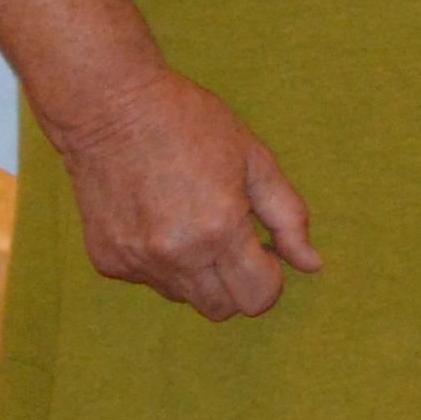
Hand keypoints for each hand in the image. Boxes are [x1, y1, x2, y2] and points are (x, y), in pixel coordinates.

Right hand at [42, 64, 318, 321]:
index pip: (257, 298)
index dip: (271, 279)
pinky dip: (165, 263)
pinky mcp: (108, 262)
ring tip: (195, 221)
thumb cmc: (191, 124)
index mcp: (219, 230)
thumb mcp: (255, 160)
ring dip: (201, 275)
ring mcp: (137, 263)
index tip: (265, 252)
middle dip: (238, 284)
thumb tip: (312, 264)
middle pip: (222, 309)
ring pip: (186, 298)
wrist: (112, 109)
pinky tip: (161, 219)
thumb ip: (288, 218)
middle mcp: (176, 257)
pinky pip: (151, 281)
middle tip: (235, 239)